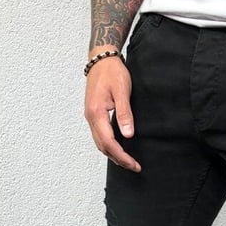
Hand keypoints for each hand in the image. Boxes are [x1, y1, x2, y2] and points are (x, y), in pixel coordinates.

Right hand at [84, 53, 140, 171]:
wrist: (101, 59)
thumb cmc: (112, 72)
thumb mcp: (122, 91)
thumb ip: (124, 114)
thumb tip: (128, 135)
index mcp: (96, 113)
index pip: (109, 143)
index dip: (122, 156)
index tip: (134, 164)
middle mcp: (90, 118)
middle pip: (103, 147)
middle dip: (119, 159)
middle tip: (134, 167)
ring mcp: (90, 117)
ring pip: (100, 143)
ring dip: (113, 154)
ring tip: (128, 161)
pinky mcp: (93, 114)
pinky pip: (100, 136)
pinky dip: (109, 146)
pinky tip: (119, 148)